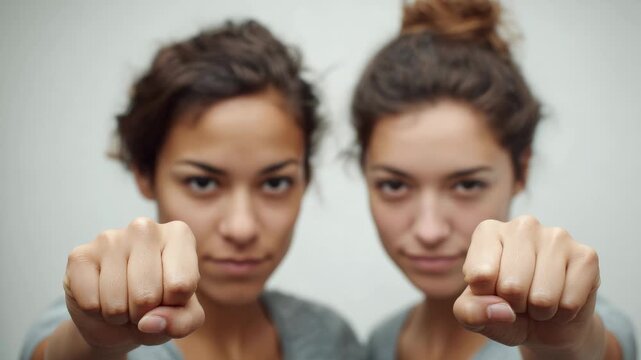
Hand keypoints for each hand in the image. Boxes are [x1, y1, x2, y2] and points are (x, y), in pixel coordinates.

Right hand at [63, 218, 203, 353]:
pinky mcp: (80, 255)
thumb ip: (183, 322)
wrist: (121, 315)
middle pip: (148, 294)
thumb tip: (149, 322)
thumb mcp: (186, 317)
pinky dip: (96, 312)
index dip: (174, 305)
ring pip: (117, 302)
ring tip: (124, 301)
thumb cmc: (160, 306)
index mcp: (179, 234)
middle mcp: (144, 228)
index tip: (170, 296)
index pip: (182, 285)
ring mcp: (110, 238)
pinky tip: (101, 295)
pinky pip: (90, 303)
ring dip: (120, 315)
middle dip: (145, 312)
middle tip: (143, 303)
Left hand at [453, 215, 603, 357]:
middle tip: (519, 298)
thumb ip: (470, 312)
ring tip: (538, 299)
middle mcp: (522, 225)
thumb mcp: (473, 315)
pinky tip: (561, 299)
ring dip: (539, 311)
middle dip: (514, 304)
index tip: (492, 290)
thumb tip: (501, 310)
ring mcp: (557, 236)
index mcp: (488, 231)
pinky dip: (563, 313)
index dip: (486, 296)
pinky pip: (569, 302)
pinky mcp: (586, 256)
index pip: (480, 275)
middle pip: (511, 286)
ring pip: (542, 297)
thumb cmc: (503, 309)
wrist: (546, 322)